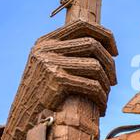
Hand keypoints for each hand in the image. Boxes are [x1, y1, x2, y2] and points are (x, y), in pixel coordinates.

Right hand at [0, 21, 117, 139]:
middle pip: (93, 45)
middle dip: (110, 64)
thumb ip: (69, 51)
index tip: (115, 51)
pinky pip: (92, 85)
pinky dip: (101, 96)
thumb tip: (106, 46)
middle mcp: (47, 48)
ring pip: (95, 66)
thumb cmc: (43, 90)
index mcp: (47, 40)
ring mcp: (51, 64)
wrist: (24, 115)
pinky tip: (102, 105)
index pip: (82, 25)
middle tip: (114, 80)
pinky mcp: (57, 81)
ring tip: (106, 94)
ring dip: (107, 83)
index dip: (104, 35)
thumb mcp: (49, 63)